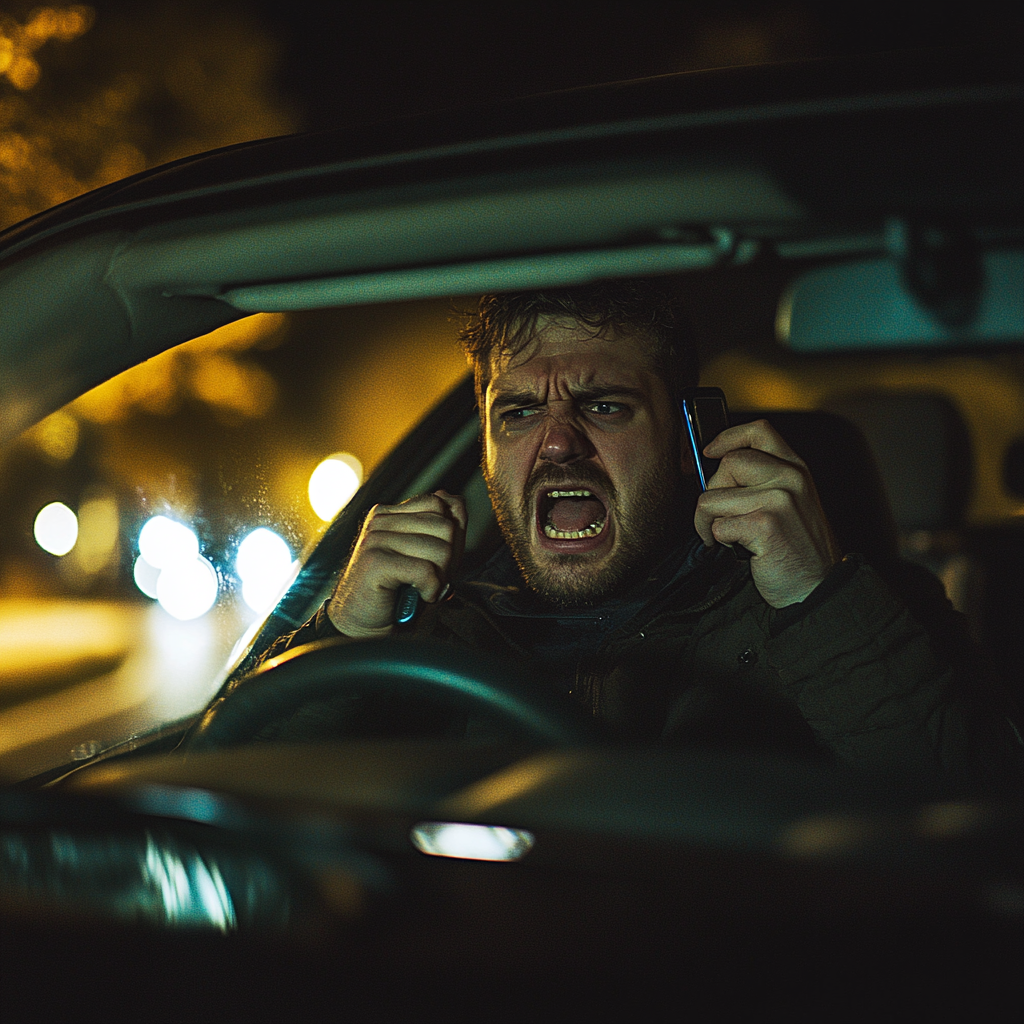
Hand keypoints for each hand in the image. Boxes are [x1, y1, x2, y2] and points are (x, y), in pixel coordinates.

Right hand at [326, 490, 465, 638]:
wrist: (362, 628)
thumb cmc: (395, 595)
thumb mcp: (429, 556)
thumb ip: (444, 528)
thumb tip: (456, 500)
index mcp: (390, 514)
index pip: (439, 505)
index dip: (449, 537)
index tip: (435, 562)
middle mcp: (380, 521)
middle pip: (445, 526)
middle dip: (448, 559)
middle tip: (429, 578)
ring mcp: (375, 539)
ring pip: (440, 549)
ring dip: (440, 577)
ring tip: (422, 587)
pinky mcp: (375, 561)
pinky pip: (425, 570)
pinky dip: (430, 588)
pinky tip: (418, 594)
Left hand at [694, 419, 840, 607]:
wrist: (817, 587)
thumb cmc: (798, 549)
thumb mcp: (790, 502)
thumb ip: (763, 479)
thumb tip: (713, 467)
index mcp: (795, 469)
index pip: (758, 431)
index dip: (727, 437)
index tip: (709, 451)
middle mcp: (790, 478)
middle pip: (727, 464)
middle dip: (712, 492)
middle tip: (718, 516)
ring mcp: (778, 499)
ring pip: (712, 498)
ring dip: (708, 522)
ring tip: (728, 536)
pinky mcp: (765, 524)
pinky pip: (718, 526)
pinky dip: (720, 542)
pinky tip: (740, 549)